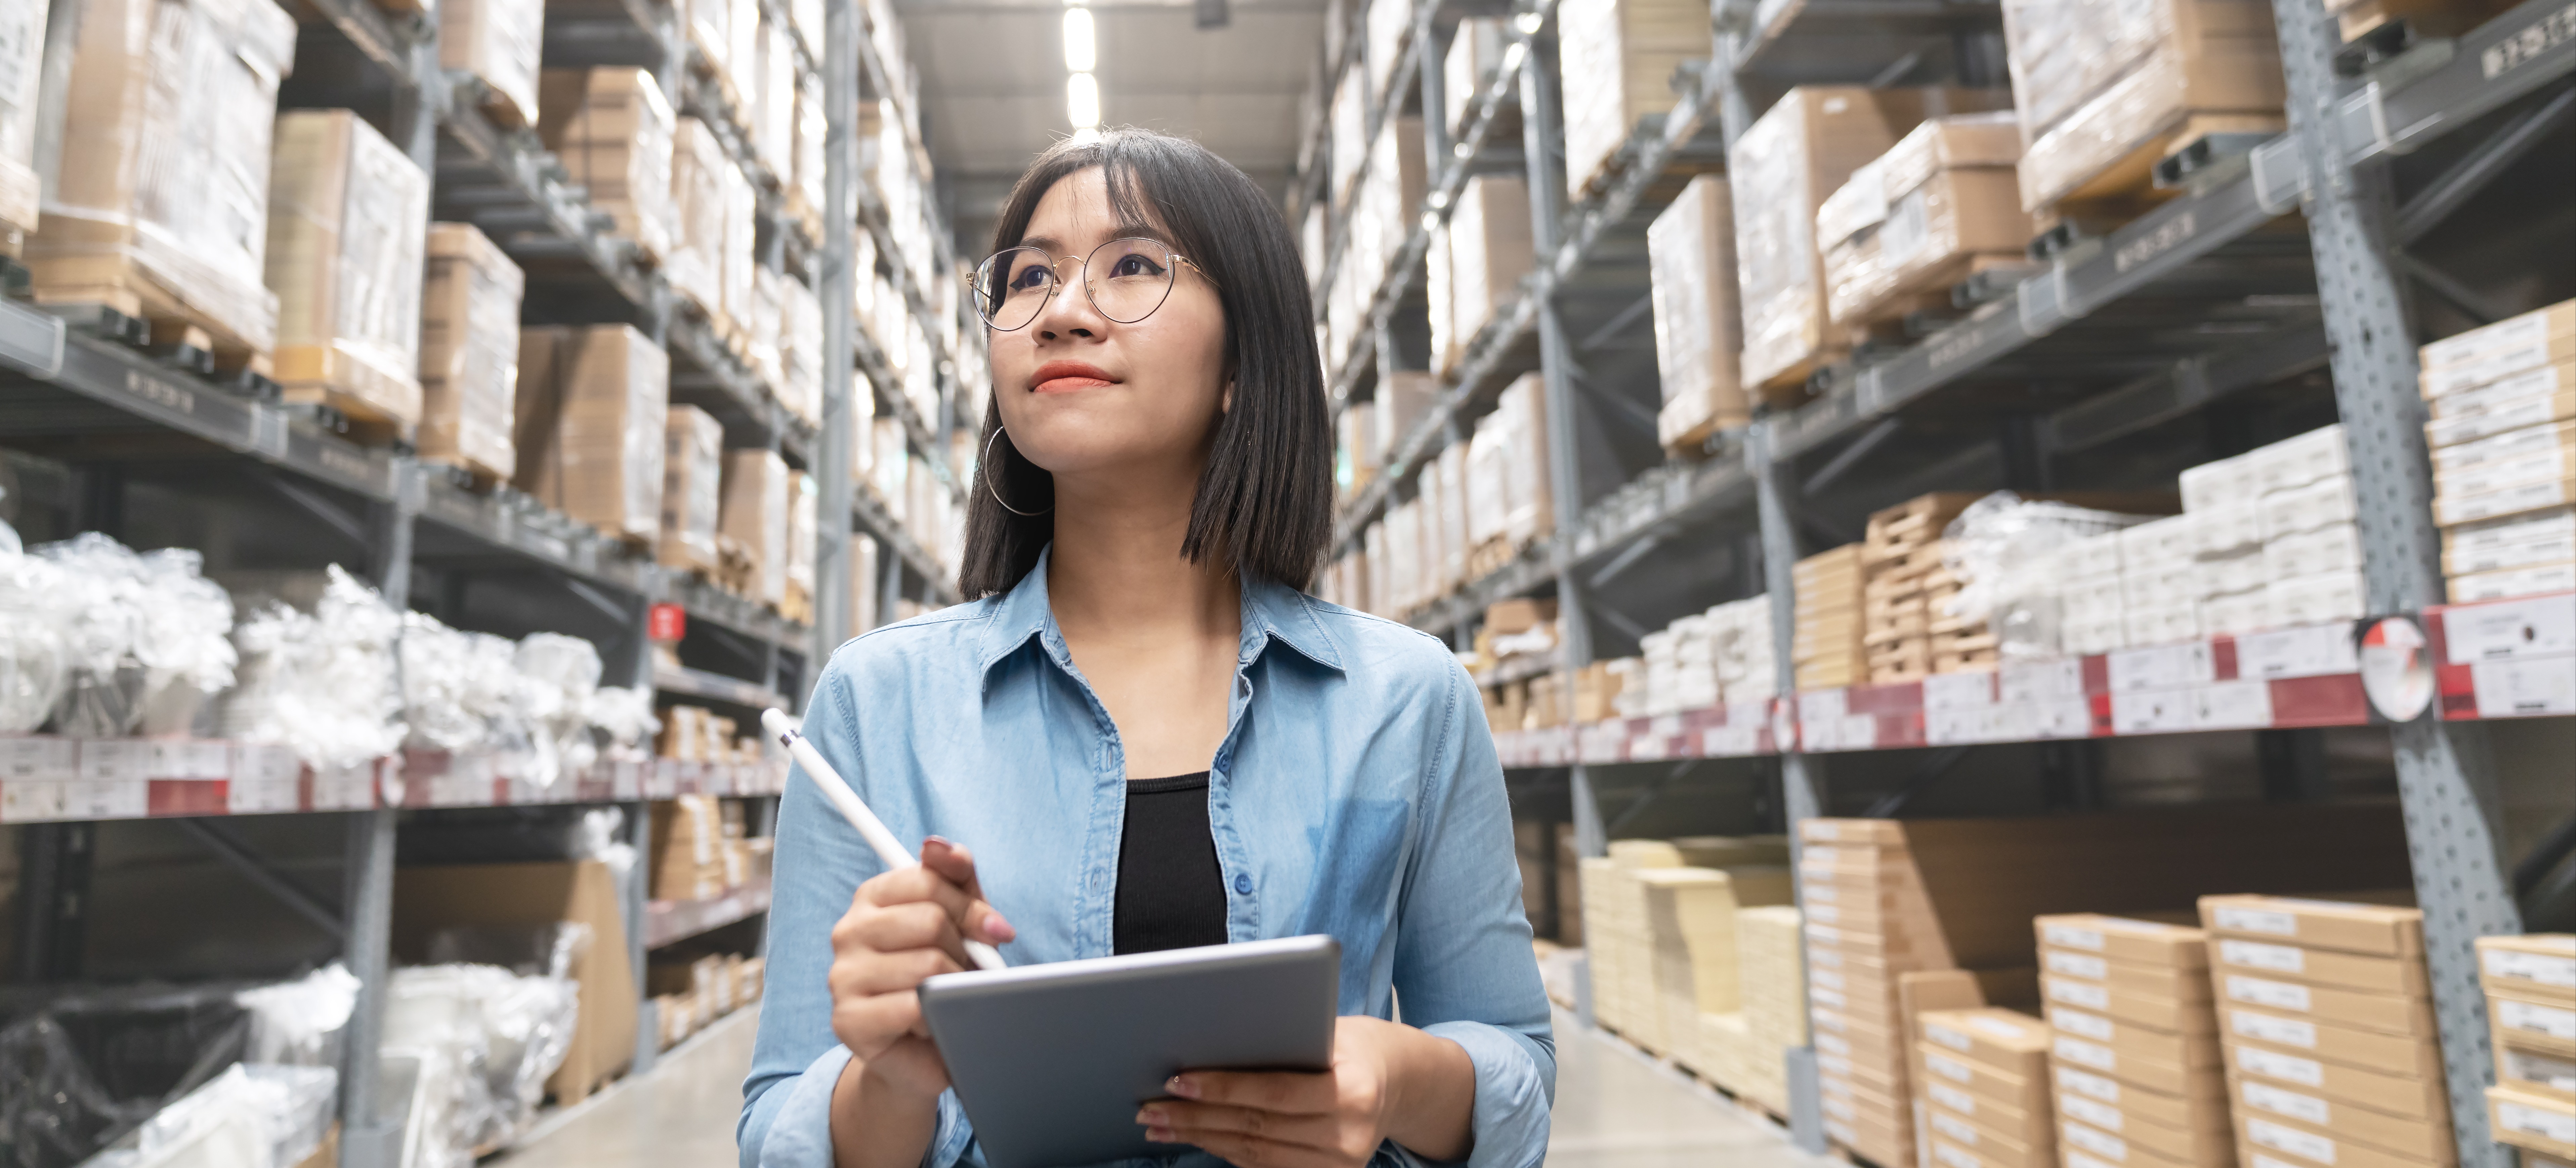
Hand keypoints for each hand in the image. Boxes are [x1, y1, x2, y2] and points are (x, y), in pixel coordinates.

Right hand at [828, 837, 1014, 1102]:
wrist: (922, 1054)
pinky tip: (934, 1023)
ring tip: (949, 997)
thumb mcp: (960, 920)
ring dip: (955, 985)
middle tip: (968, 970)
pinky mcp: (848, 1020)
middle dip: (966, 948)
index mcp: (871, 898)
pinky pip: (914, 1007)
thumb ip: (956, 878)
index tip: (994, 929)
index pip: (927, 878)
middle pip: (930, 920)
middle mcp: (848, 931)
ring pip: (927, 964)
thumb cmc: (942, 978)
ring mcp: (842, 976)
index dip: (970, 906)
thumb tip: (941, 845)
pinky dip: (939, 1017)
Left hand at [1136, 1015, 1448, 1167]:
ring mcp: (1339, 1165)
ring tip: (1159, 1125)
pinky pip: (1264, 1167)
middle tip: (1150, 1107)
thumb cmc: (1354, 1046)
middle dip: (1196, 1118)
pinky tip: (1195, 1138)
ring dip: (1200, 1139)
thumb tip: (1209, 1044)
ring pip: (1254, 1155)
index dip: (1222, 1088)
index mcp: (1352, 1091)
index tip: (1177, 1080)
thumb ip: (1282, 1045)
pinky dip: (1225, 1152)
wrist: (1399, 1082)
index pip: (1274, 1093)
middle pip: (1256, 1129)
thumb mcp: (1329, 1032)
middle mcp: (1348, 1136)